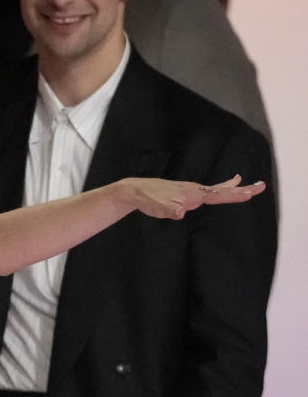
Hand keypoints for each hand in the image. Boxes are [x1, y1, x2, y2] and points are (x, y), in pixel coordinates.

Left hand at [126, 175, 264, 218]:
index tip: (249, 192)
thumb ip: (170, 210)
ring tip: (250, 185)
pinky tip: (229, 183)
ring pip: (218, 189)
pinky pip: (209, 190)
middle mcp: (194, 190)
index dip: (233, 194)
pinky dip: (222, 187)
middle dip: (241, 190)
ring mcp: (191, 190)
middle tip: (261, 186)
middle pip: (222, 190)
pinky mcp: (187, 192)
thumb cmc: (147, 199)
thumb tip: (181, 212)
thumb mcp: (157, 208)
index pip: (217, 195)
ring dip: (235, 188)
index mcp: (191, 193)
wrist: (135, 190)